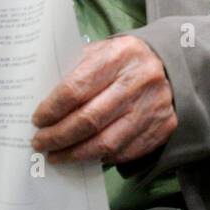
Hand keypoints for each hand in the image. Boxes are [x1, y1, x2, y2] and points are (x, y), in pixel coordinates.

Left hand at [31, 36, 175, 164]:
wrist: (171, 65)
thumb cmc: (123, 60)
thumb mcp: (100, 52)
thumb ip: (75, 71)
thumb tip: (44, 106)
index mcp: (119, 55)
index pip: (76, 88)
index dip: (52, 109)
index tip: (37, 120)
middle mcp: (139, 80)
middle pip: (89, 119)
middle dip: (59, 136)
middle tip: (40, 143)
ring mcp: (153, 106)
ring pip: (106, 142)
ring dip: (76, 154)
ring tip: (57, 155)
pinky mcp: (163, 127)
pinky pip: (126, 152)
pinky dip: (102, 158)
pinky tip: (87, 155)